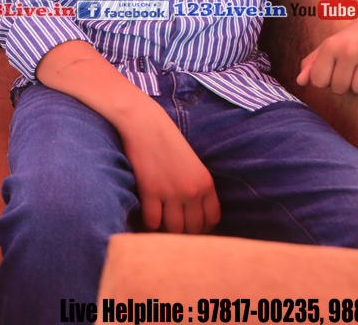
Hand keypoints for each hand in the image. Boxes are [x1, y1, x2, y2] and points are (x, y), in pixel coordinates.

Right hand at [120, 112, 219, 233]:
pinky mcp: (151, 190)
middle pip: (193, 229)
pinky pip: (153, 221)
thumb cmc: (167, 142)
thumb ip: (196, 186)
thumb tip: (192, 212)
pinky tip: (147, 215)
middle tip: (172, 226)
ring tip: (159, 224)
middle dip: (183, 232)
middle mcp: (192, 191)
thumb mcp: (192, 164)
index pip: (212, 220)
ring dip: (166, 231)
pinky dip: (149, 224)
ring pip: (174, 229)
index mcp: (205, 183)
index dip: (202, 227)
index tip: (190, 225)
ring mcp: (172, 192)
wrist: (145, 124)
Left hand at [296, 16, 357, 93]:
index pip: (319, 82)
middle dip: (347, 84)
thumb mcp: (330, 45)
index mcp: (330, 45)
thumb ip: (312, 64)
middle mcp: (348, 48)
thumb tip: (299, 82)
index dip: (328, 82)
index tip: (336, 71)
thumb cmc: (355, 37)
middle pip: (340, 88)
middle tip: (355, 68)